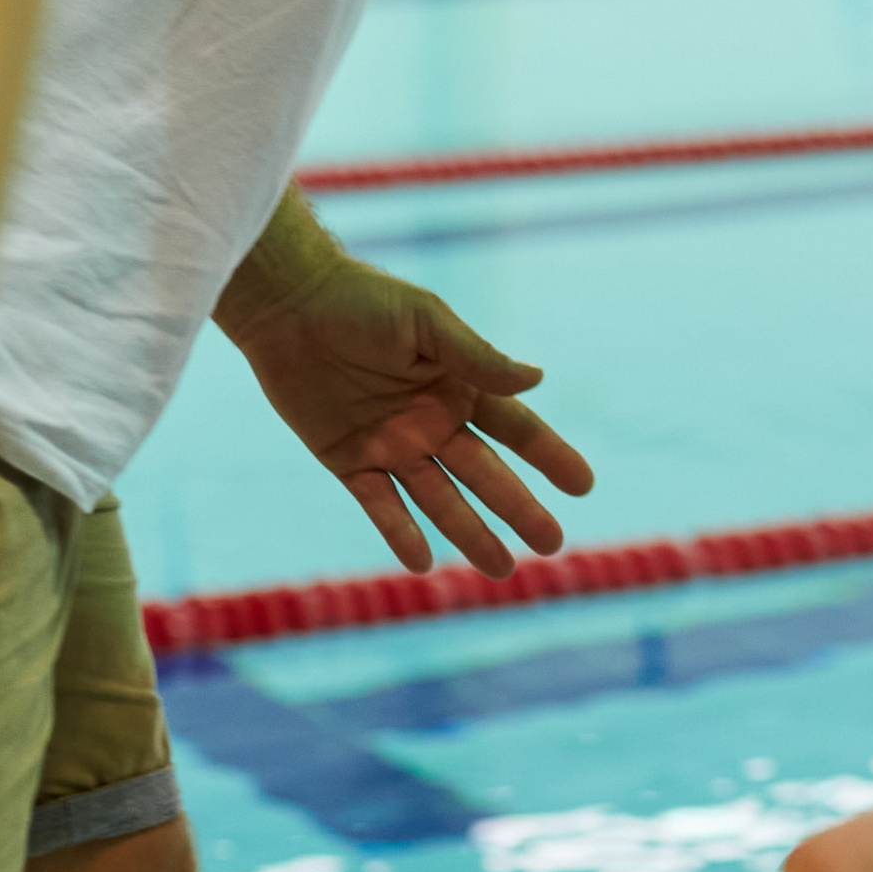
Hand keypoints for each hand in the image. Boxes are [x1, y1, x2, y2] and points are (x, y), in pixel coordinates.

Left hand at [223, 253, 594, 575]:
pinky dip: (400, 533)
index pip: (516, 429)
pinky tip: (423, 562)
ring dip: (469, 533)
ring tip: (501, 570)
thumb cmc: (362, 301)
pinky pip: (379, 505)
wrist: (288, 304)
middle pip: (485, 474)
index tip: (583, 485)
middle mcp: (432, 421)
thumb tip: (537, 380)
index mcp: (459, 385)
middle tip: (552, 545)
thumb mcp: (425, 322)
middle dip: (519, 509)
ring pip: (439, 499)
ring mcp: (392, 445)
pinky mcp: (347, 461)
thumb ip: (476, 357)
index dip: (550, 456)